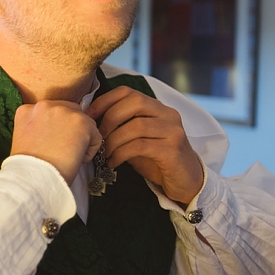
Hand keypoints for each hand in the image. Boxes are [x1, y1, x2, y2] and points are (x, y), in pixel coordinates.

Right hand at [11, 101, 102, 185]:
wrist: (32, 179)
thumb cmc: (28, 168)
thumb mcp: (23, 140)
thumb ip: (37, 128)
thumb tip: (54, 131)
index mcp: (27, 110)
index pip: (50, 112)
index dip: (55, 129)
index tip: (52, 144)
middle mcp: (44, 105)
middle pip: (69, 111)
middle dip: (70, 130)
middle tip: (63, 151)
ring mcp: (63, 111)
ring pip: (84, 123)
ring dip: (80, 140)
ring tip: (66, 157)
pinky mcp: (80, 122)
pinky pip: (95, 136)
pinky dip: (89, 151)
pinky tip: (74, 160)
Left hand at [86, 86, 203, 205]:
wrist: (186, 182)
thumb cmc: (156, 160)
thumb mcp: (137, 139)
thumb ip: (121, 127)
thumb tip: (92, 122)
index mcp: (157, 108)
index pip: (128, 92)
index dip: (105, 100)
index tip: (88, 115)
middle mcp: (168, 115)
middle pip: (134, 103)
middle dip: (110, 118)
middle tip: (98, 136)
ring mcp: (172, 131)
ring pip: (137, 126)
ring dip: (114, 140)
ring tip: (105, 153)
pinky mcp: (172, 150)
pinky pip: (141, 146)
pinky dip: (122, 153)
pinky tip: (114, 162)